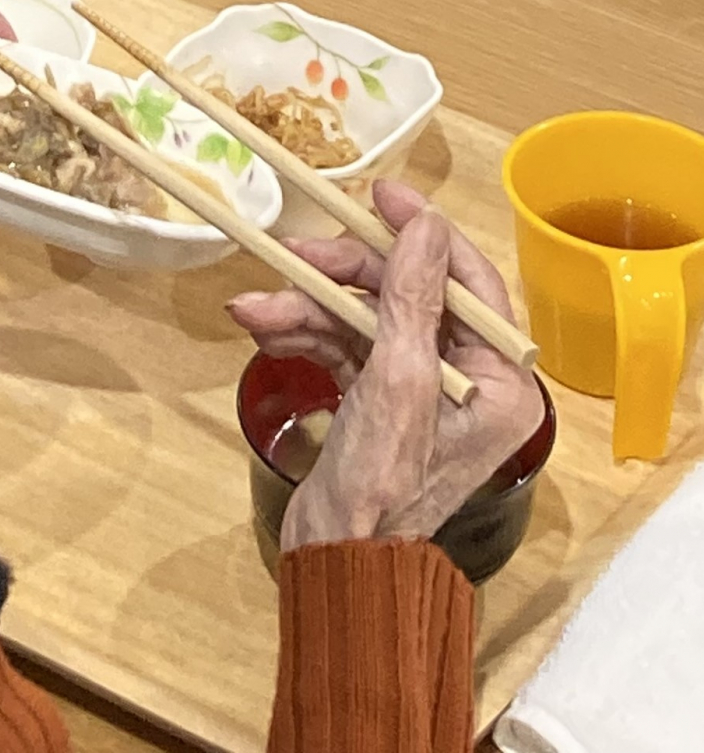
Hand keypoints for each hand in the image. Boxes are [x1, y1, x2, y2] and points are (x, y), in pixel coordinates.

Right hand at [227, 179, 543, 550]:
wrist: (337, 561)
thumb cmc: (383, 485)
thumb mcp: (398, 380)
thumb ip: (411, 297)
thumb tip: (424, 223)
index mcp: (500, 381)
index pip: (467, 282)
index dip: (421, 233)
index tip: (378, 195)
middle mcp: (469, 381)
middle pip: (405, 293)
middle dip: (343, 276)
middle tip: (291, 255)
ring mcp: (420, 390)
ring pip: (365, 316)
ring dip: (307, 307)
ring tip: (256, 309)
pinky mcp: (378, 400)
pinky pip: (343, 345)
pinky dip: (304, 334)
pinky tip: (264, 332)